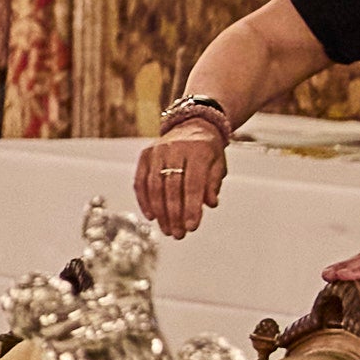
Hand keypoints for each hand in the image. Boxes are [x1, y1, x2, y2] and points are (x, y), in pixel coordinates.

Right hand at [133, 114, 230, 232]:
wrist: (193, 125)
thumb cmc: (208, 150)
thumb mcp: (218, 164)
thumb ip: (214, 184)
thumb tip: (210, 204)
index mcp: (198, 150)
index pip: (193, 184)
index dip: (192, 207)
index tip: (192, 227)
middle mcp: (175, 149)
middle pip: (172, 187)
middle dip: (175, 215)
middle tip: (178, 234)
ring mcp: (157, 151)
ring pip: (154, 186)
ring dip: (160, 212)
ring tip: (167, 230)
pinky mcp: (145, 155)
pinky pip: (140, 181)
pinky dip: (144, 201)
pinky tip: (151, 216)